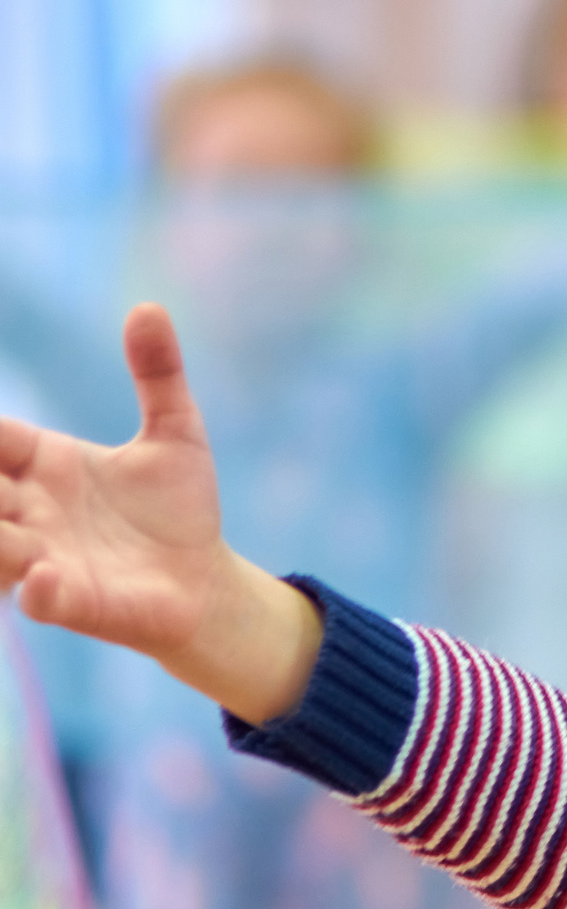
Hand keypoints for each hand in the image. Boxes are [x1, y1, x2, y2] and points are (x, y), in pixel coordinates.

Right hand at [0, 305, 318, 720]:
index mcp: (41, 464)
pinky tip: (45, 577)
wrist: (205, 582)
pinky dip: (39, 589)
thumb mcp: (175, 433)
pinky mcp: (75, 601)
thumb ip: (158, 374)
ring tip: (13, 523)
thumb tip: (149, 307)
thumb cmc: (177, 511)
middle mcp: (28, 509)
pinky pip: (41, 598)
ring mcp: (45, 556)